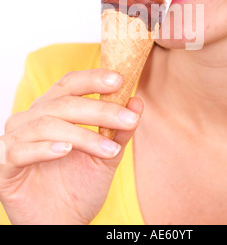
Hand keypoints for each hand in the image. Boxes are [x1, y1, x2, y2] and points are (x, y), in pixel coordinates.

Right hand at [0, 69, 142, 224]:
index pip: (70, 84)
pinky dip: (45, 148)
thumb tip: (137, 101)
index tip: (119, 80)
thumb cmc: (80, 186)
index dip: (92, 78)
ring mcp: (15, 139)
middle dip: (99, 109)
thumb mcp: (106, 156)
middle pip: (64, 103)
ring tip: (110, 150)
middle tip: (128, 118)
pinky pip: (21, 150)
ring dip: (82, 135)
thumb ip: (119, 130)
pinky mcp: (3, 164)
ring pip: (47, 124)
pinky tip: (66, 151)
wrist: (62, 223)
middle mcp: (31, 119)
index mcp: (52, 110)